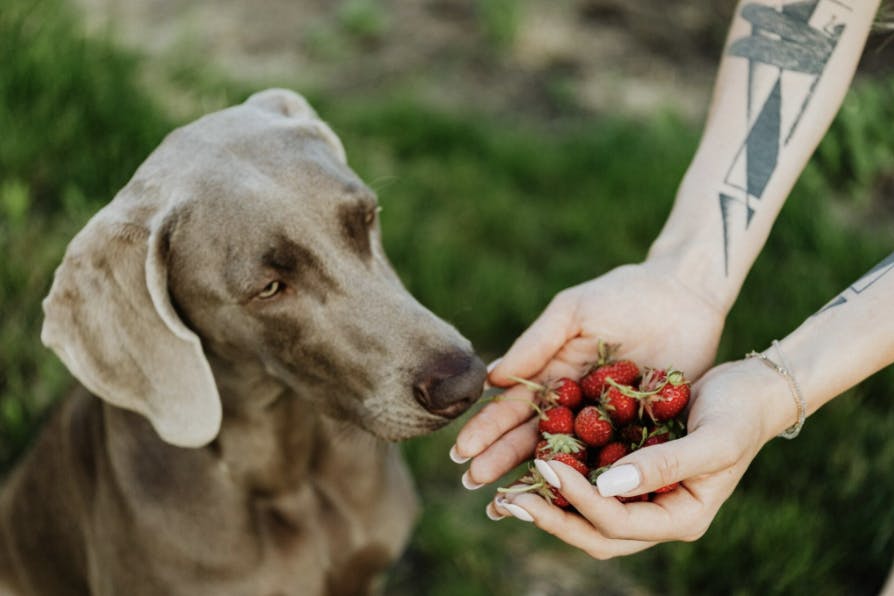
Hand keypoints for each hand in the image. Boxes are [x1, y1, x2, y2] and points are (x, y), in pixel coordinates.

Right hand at [451, 259, 725, 486]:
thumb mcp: (574, 312)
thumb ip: (536, 343)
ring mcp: (607, 423)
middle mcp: (574, 405)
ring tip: (508, 505)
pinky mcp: (643, 433)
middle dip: (500, 461)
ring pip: (568, 459)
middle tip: (472, 485)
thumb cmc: (624, 294)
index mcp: (552, 376)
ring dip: (539, 481)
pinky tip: (573, 505)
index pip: (513, 408)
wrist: (685, 294)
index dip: (487, 430)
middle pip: (532, 439)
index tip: (461, 453)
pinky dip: (595, 483)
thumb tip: (490, 379)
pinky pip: (616, 461)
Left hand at [485, 358, 782, 558]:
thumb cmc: (741, 413)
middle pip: (594, 531)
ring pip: (586, 512)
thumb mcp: (713, 440)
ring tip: (506, 490)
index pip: (617, 524)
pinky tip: (530, 460)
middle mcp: (656, 513)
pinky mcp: (628, 469)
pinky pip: (588, 481)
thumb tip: (607, 486)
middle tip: (507, 500)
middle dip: (550, 518)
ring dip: (548, 503)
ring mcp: (641, 494)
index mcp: (679, 517)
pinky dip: (561, 476)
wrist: (752, 388)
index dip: (578, 502)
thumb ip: (665, 466)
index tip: (546, 468)